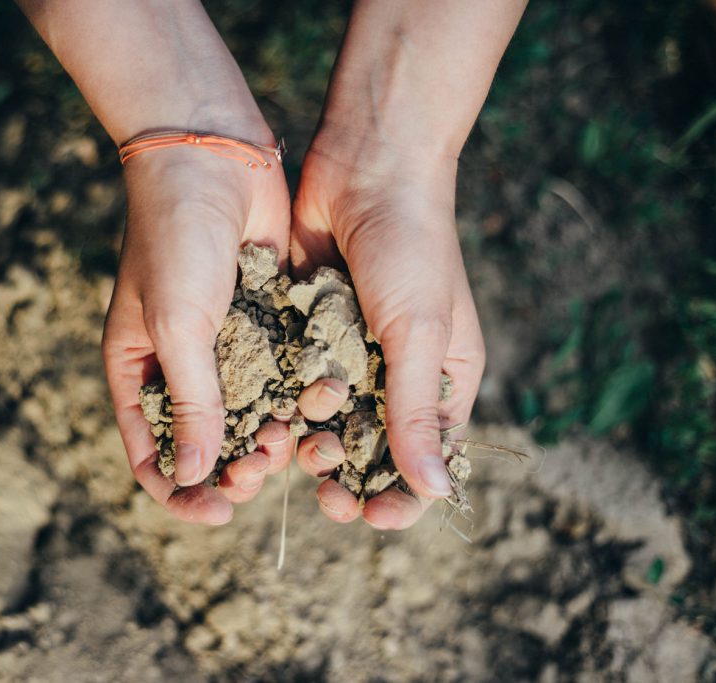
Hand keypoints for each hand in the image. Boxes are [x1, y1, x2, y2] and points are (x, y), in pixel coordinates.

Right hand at [102, 142, 297, 523]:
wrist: (213, 156)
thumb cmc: (174, 239)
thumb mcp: (176, 324)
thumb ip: (190, 400)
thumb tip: (196, 476)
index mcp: (137, 368)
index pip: (151, 452)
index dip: (179, 491)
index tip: (217, 512)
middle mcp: (180, 363)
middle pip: (207, 442)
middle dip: (235, 467)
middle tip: (262, 472)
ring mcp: (226, 345)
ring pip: (252, 415)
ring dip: (272, 436)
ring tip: (295, 440)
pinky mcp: (266, 324)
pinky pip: (282, 375)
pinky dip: (297, 396)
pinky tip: (318, 405)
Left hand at [289, 135, 485, 529]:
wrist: (367, 169)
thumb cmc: (412, 247)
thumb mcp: (418, 333)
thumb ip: (415, 412)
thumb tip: (436, 493)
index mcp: (442, 377)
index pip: (427, 456)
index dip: (401, 495)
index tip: (371, 517)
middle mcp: (397, 371)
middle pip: (373, 448)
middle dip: (350, 475)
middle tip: (326, 490)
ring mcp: (351, 353)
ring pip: (329, 421)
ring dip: (315, 443)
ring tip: (300, 447)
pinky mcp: (310, 332)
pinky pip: (296, 382)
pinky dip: (288, 404)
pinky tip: (274, 419)